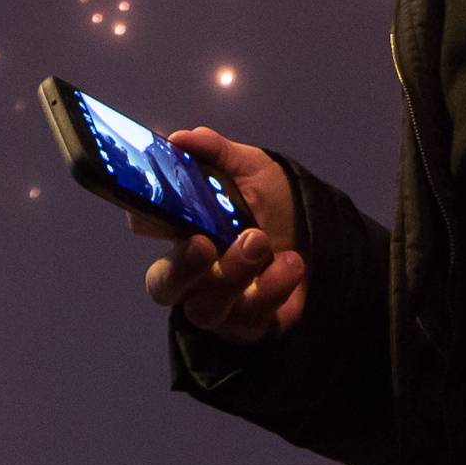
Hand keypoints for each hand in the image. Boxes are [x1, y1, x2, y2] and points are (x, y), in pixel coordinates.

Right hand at [131, 128, 305, 342]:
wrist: (321, 232)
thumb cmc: (272, 199)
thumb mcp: (250, 167)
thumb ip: (217, 152)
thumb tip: (183, 138)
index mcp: (183, 226)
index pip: (145, 226)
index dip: (144, 218)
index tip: (156, 208)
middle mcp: (193, 272)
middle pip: (163, 285)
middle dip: (181, 267)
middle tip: (204, 243)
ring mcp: (221, 304)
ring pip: (206, 308)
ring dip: (231, 274)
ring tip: (259, 240)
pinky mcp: (252, 326)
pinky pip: (251, 321)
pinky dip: (270, 290)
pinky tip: (290, 264)